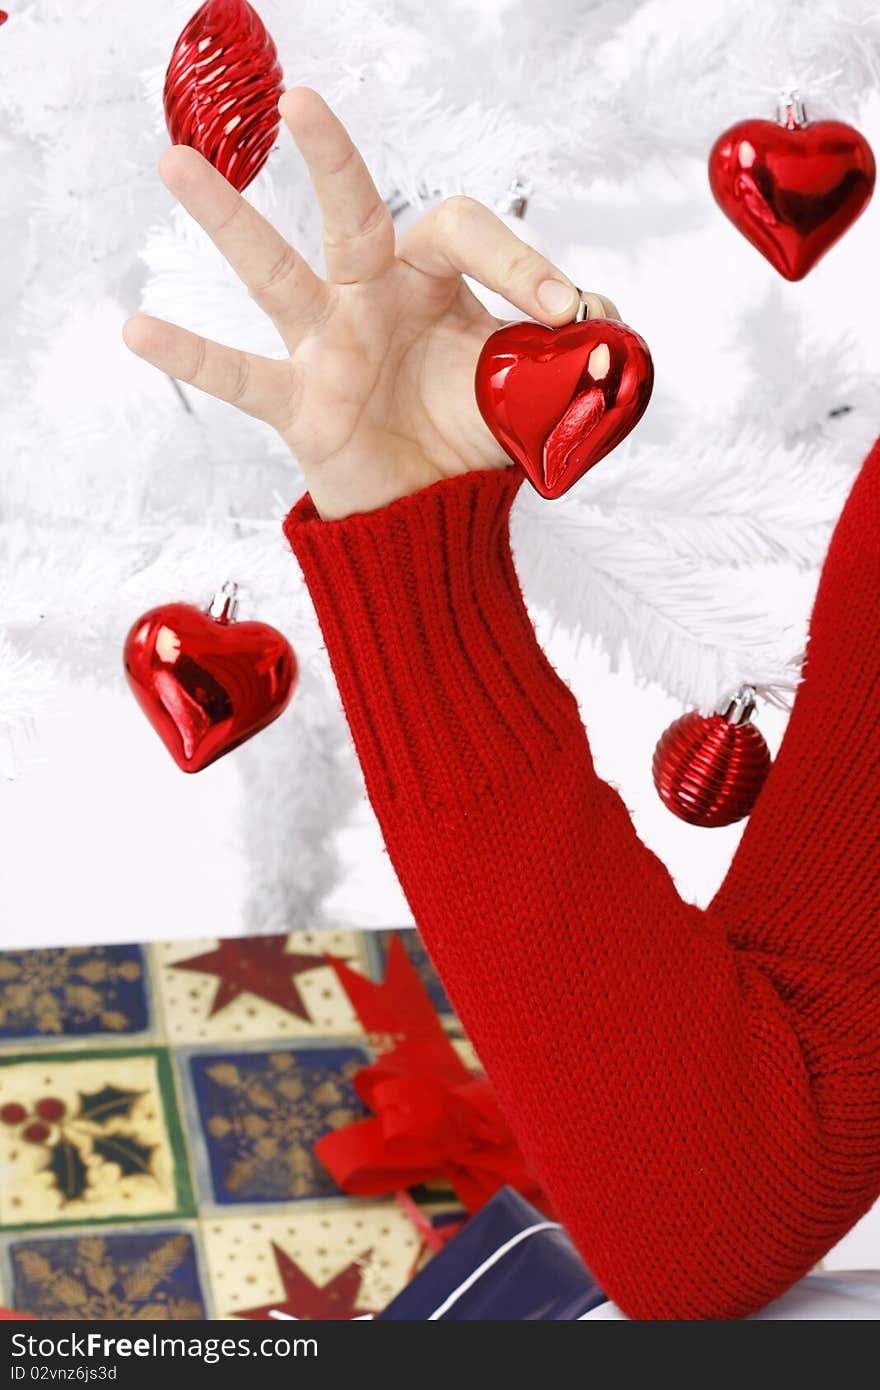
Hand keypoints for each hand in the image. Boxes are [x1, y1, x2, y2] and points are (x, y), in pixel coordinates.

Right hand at [124, 88, 618, 519]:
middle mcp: (373, 297)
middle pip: (351, 214)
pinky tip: (137, 330)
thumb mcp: (526, 389)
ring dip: (226, 220)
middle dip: (333, 161)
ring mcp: (327, 346)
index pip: (463, 233)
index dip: (514, 260)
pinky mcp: (299, 403)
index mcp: (433, 283)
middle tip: (306, 104)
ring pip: (274, 272)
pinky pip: (241, 377)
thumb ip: (564, 352)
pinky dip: (192, 358)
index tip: (559, 309)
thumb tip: (609, 325)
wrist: (431, 513)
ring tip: (175, 163)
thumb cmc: (469, 436)